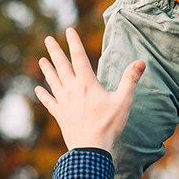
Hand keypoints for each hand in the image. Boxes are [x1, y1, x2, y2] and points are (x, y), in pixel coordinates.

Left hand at [34, 28, 143, 152]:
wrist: (90, 149)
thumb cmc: (108, 125)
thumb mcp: (123, 101)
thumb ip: (130, 80)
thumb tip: (141, 61)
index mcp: (87, 83)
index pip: (79, 57)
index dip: (74, 43)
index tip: (68, 30)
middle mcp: (72, 89)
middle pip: (62, 66)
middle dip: (55, 51)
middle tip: (48, 39)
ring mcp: (64, 102)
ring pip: (53, 81)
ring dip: (47, 69)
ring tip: (42, 59)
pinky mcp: (60, 114)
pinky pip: (49, 101)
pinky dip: (43, 94)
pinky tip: (38, 90)